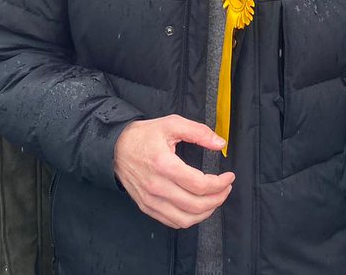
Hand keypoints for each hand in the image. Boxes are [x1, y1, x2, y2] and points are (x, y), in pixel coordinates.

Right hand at [113, 115, 234, 228]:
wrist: (116, 148)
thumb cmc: (144, 135)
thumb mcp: (172, 124)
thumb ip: (198, 132)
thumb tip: (220, 143)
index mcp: (164, 165)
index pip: (199, 184)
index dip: (220, 183)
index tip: (229, 177)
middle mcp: (157, 187)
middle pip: (196, 205)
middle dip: (218, 198)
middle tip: (226, 187)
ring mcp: (150, 200)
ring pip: (186, 219)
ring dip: (206, 212)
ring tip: (215, 198)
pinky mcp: (147, 207)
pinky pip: (173, 222)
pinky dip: (190, 218)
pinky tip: (197, 207)